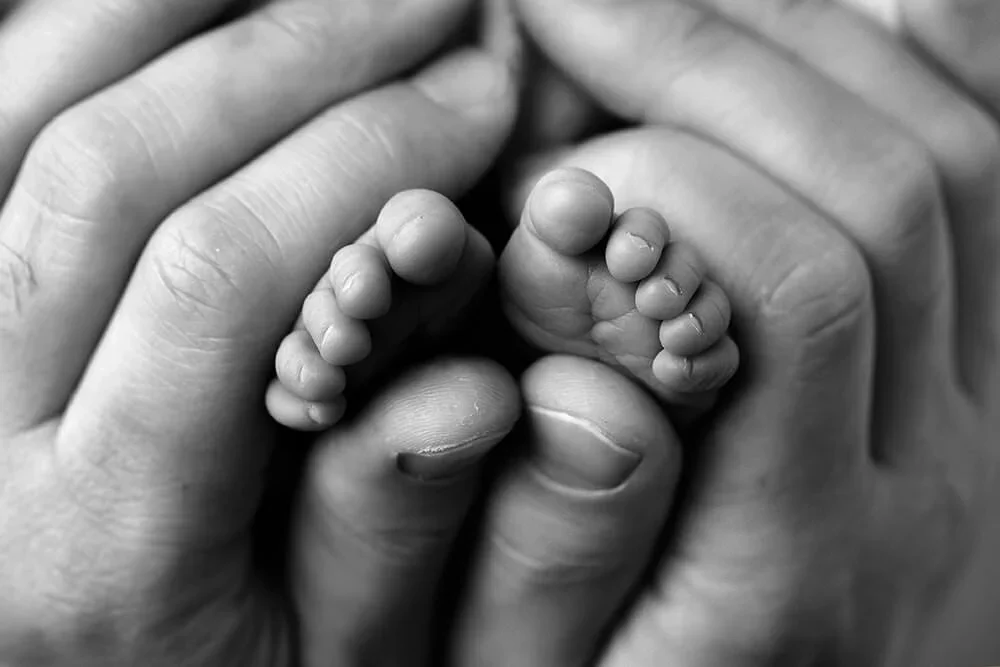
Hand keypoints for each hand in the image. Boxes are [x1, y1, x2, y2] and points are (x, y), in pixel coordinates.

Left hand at [0, 1, 519, 663]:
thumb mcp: (330, 656)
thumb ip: (395, 529)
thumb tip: (482, 389)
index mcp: (100, 544)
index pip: (225, 278)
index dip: (367, 156)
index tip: (485, 98)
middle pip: (121, 169)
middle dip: (304, 53)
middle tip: (438, 6)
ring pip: (24, 113)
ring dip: (190, 8)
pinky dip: (87, 34)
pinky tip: (196, 10)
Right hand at [441, 0, 999, 663]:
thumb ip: (547, 542)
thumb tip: (574, 367)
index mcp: (798, 561)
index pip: (785, 298)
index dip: (660, 191)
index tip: (539, 167)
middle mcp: (922, 481)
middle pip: (881, 197)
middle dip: (713, 64)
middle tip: (567, 10)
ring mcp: (980, 427)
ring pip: (964, 169)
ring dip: (808, 47)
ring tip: (667, 5)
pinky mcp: (990, 396)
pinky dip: (954, 74)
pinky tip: (880, 5)